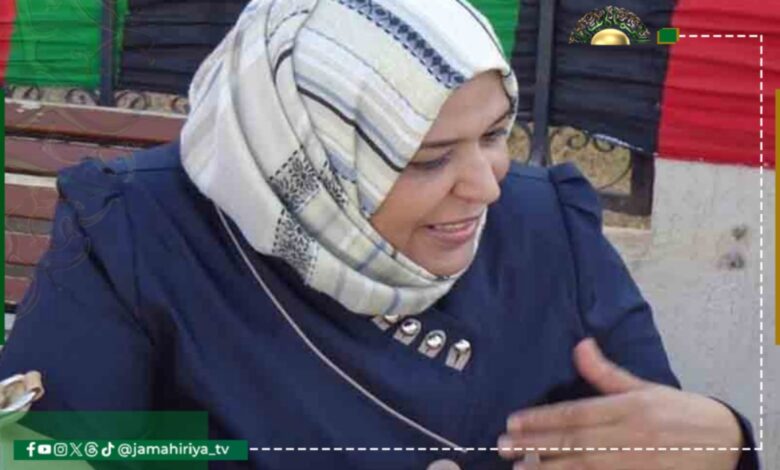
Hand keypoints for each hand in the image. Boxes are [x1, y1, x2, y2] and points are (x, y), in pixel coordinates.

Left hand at [497, 338, 743, 468]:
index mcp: (629, 408)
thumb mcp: (645, 387)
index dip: (543, 418)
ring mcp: (634, 464)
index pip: (577, 413)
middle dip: (535, 444)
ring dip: (549, 468)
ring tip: (518, 467)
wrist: (724, 443)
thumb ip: (606, 372)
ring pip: (583, 468)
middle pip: (574, 442)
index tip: (513, 419)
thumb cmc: (679, 412)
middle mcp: (628, 437)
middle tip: (502, 444)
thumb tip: (580, 345)